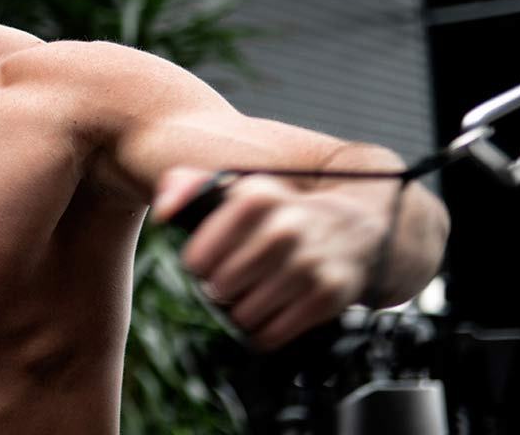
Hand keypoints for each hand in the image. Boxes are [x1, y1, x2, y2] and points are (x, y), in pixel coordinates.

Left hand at [153, 167, 387, 349]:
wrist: (355, 229)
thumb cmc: (281, 213)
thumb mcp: (238, 188)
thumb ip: (190, 186)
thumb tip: (165, 210)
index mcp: (257, 196)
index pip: (200, 254)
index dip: (198, 264)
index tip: (206, 262)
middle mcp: (286, 227)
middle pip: (221, 286)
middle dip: (219, 289)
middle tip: (231, 281)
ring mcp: (310, 263)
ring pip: (245, 314)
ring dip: (241, 312)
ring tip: (251, 295)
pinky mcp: (328, 296)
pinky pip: (273, 334)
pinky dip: (264, 332)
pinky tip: (270, 312)